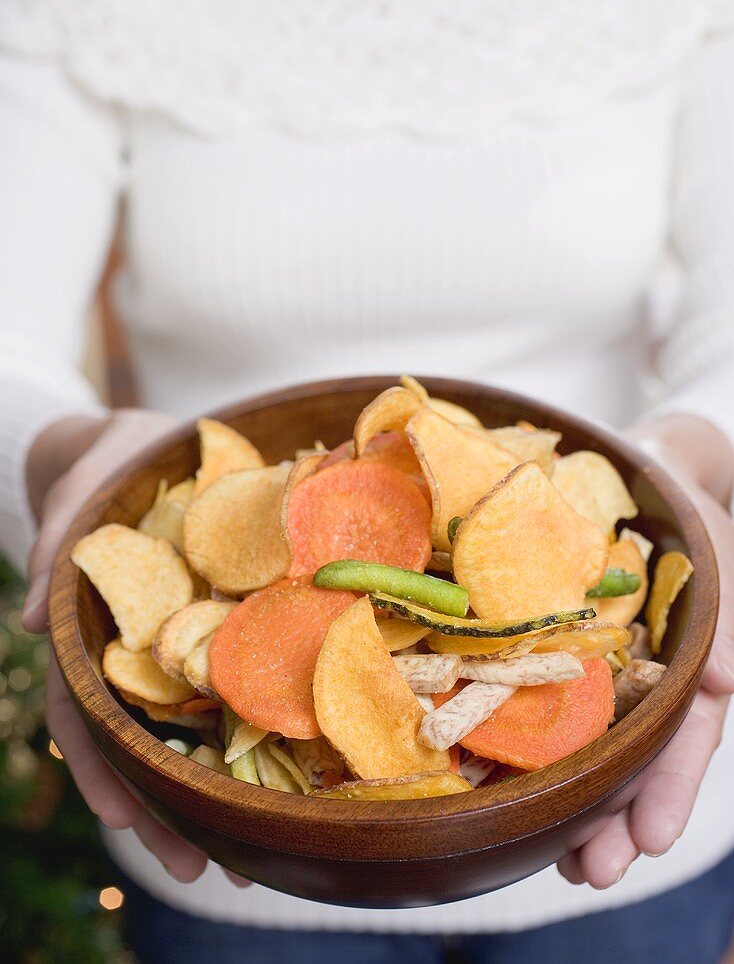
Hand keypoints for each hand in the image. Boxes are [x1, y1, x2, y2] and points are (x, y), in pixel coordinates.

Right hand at [22, 409, 230, 884]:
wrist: (139, 445)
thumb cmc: (106, 460)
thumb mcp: (79, 483)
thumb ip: (56, 536)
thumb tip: (32, 619)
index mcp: (93, 628)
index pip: (86, 710)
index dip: (102, 767)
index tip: (127, 823)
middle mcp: (130, 649)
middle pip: (134, 742)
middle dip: (158, 808)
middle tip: (201, 869)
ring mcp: (172, 644)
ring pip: (179, 729)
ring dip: (200, 791)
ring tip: (239, 856)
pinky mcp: (213, 627)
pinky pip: (226, 683)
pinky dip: (240, 731)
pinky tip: (278, 775)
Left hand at [557, 414, 733, 887]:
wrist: (640, 457)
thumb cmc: (686, 503)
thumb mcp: (719, 551)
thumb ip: (722, 621)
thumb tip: (723, 686)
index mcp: (681, 652)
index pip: (685, 729)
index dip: (669, 786)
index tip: (650, 841)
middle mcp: (640, 663)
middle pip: (633, 751)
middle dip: (618, 815)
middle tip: (591, 873)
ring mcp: (595, 653)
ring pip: (591, 733)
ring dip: (579, 797)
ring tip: (560, 860)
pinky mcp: (550, 633)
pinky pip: (540, 689)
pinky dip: (533, 737)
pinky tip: (513, 786)